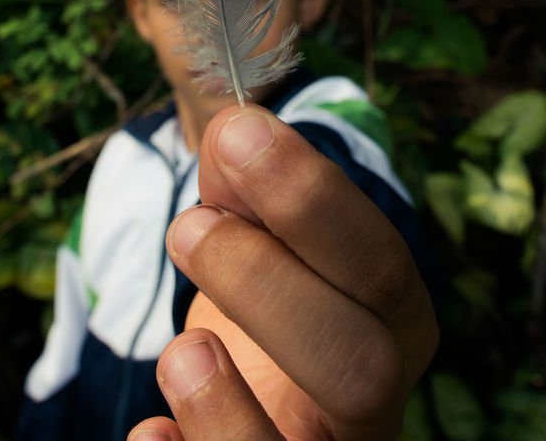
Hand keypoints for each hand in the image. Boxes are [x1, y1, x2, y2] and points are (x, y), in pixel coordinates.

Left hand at [127, 105, 437, 439]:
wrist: (262, 410)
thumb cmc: (273, 321)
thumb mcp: (265, 253)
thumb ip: (248, 197)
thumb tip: (230, 136)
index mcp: (393, 330)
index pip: (380, 268)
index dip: (312, 201)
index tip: (237, 134)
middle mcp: (374, 409)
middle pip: (362, 368)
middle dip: (269, 288)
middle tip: (188, 227)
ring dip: (225, 405)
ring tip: (181, 350)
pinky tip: (152, 433)